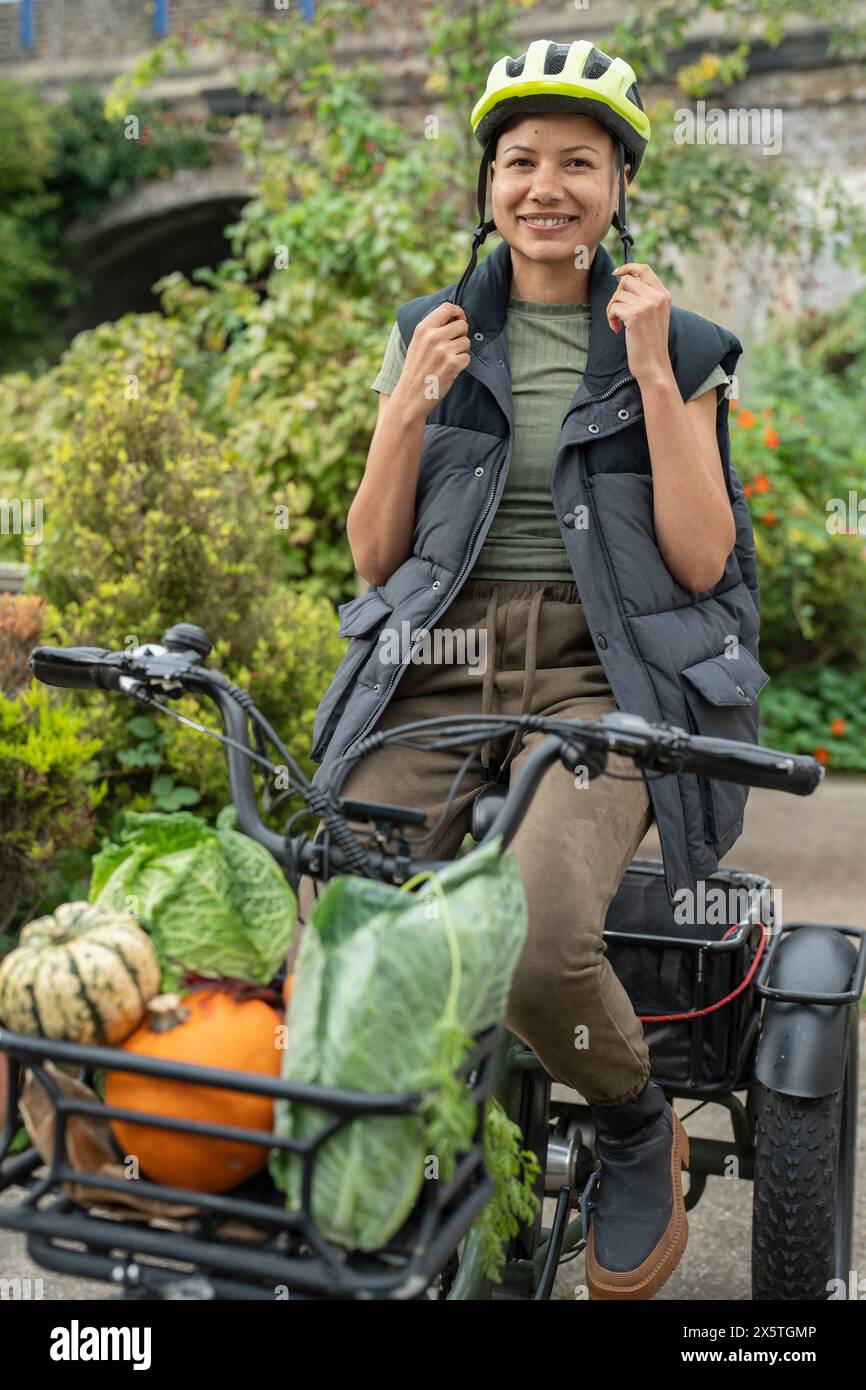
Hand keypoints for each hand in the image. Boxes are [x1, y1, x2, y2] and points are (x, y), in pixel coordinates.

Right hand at [391, 302, 470, 420]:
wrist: (410, 397)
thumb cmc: (416, 370)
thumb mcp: (417, 343)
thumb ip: (432, 329)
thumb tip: (455, 317)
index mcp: (423, 328)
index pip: (448, 307)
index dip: (459, 313)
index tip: (459, 320)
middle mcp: (433, 337)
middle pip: (462, 325)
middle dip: (461, 335)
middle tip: (451, 347)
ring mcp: (443, 351)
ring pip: (466, 342)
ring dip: (461, 351)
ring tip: (447, 361)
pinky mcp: (453, 365)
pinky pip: (467, 358)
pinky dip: (461, 365)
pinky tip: (449, 371)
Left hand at [607, 263, 673, 386]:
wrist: (654, 365)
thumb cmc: (649, 343)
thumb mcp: (654, 315)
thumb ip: (645, 298)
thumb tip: (623, 278)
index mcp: (664, 295)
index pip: (644, 269)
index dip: (628, 267)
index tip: (616, 273)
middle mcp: (657, 297)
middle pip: (626, 281)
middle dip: (616, 296)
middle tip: (617, 313)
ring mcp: (648, 304)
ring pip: (618, 294)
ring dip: (612, 308)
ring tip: (617, 323)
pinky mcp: (636, 314)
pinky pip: (614, 306)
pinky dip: (610, 317)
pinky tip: (616, 329)